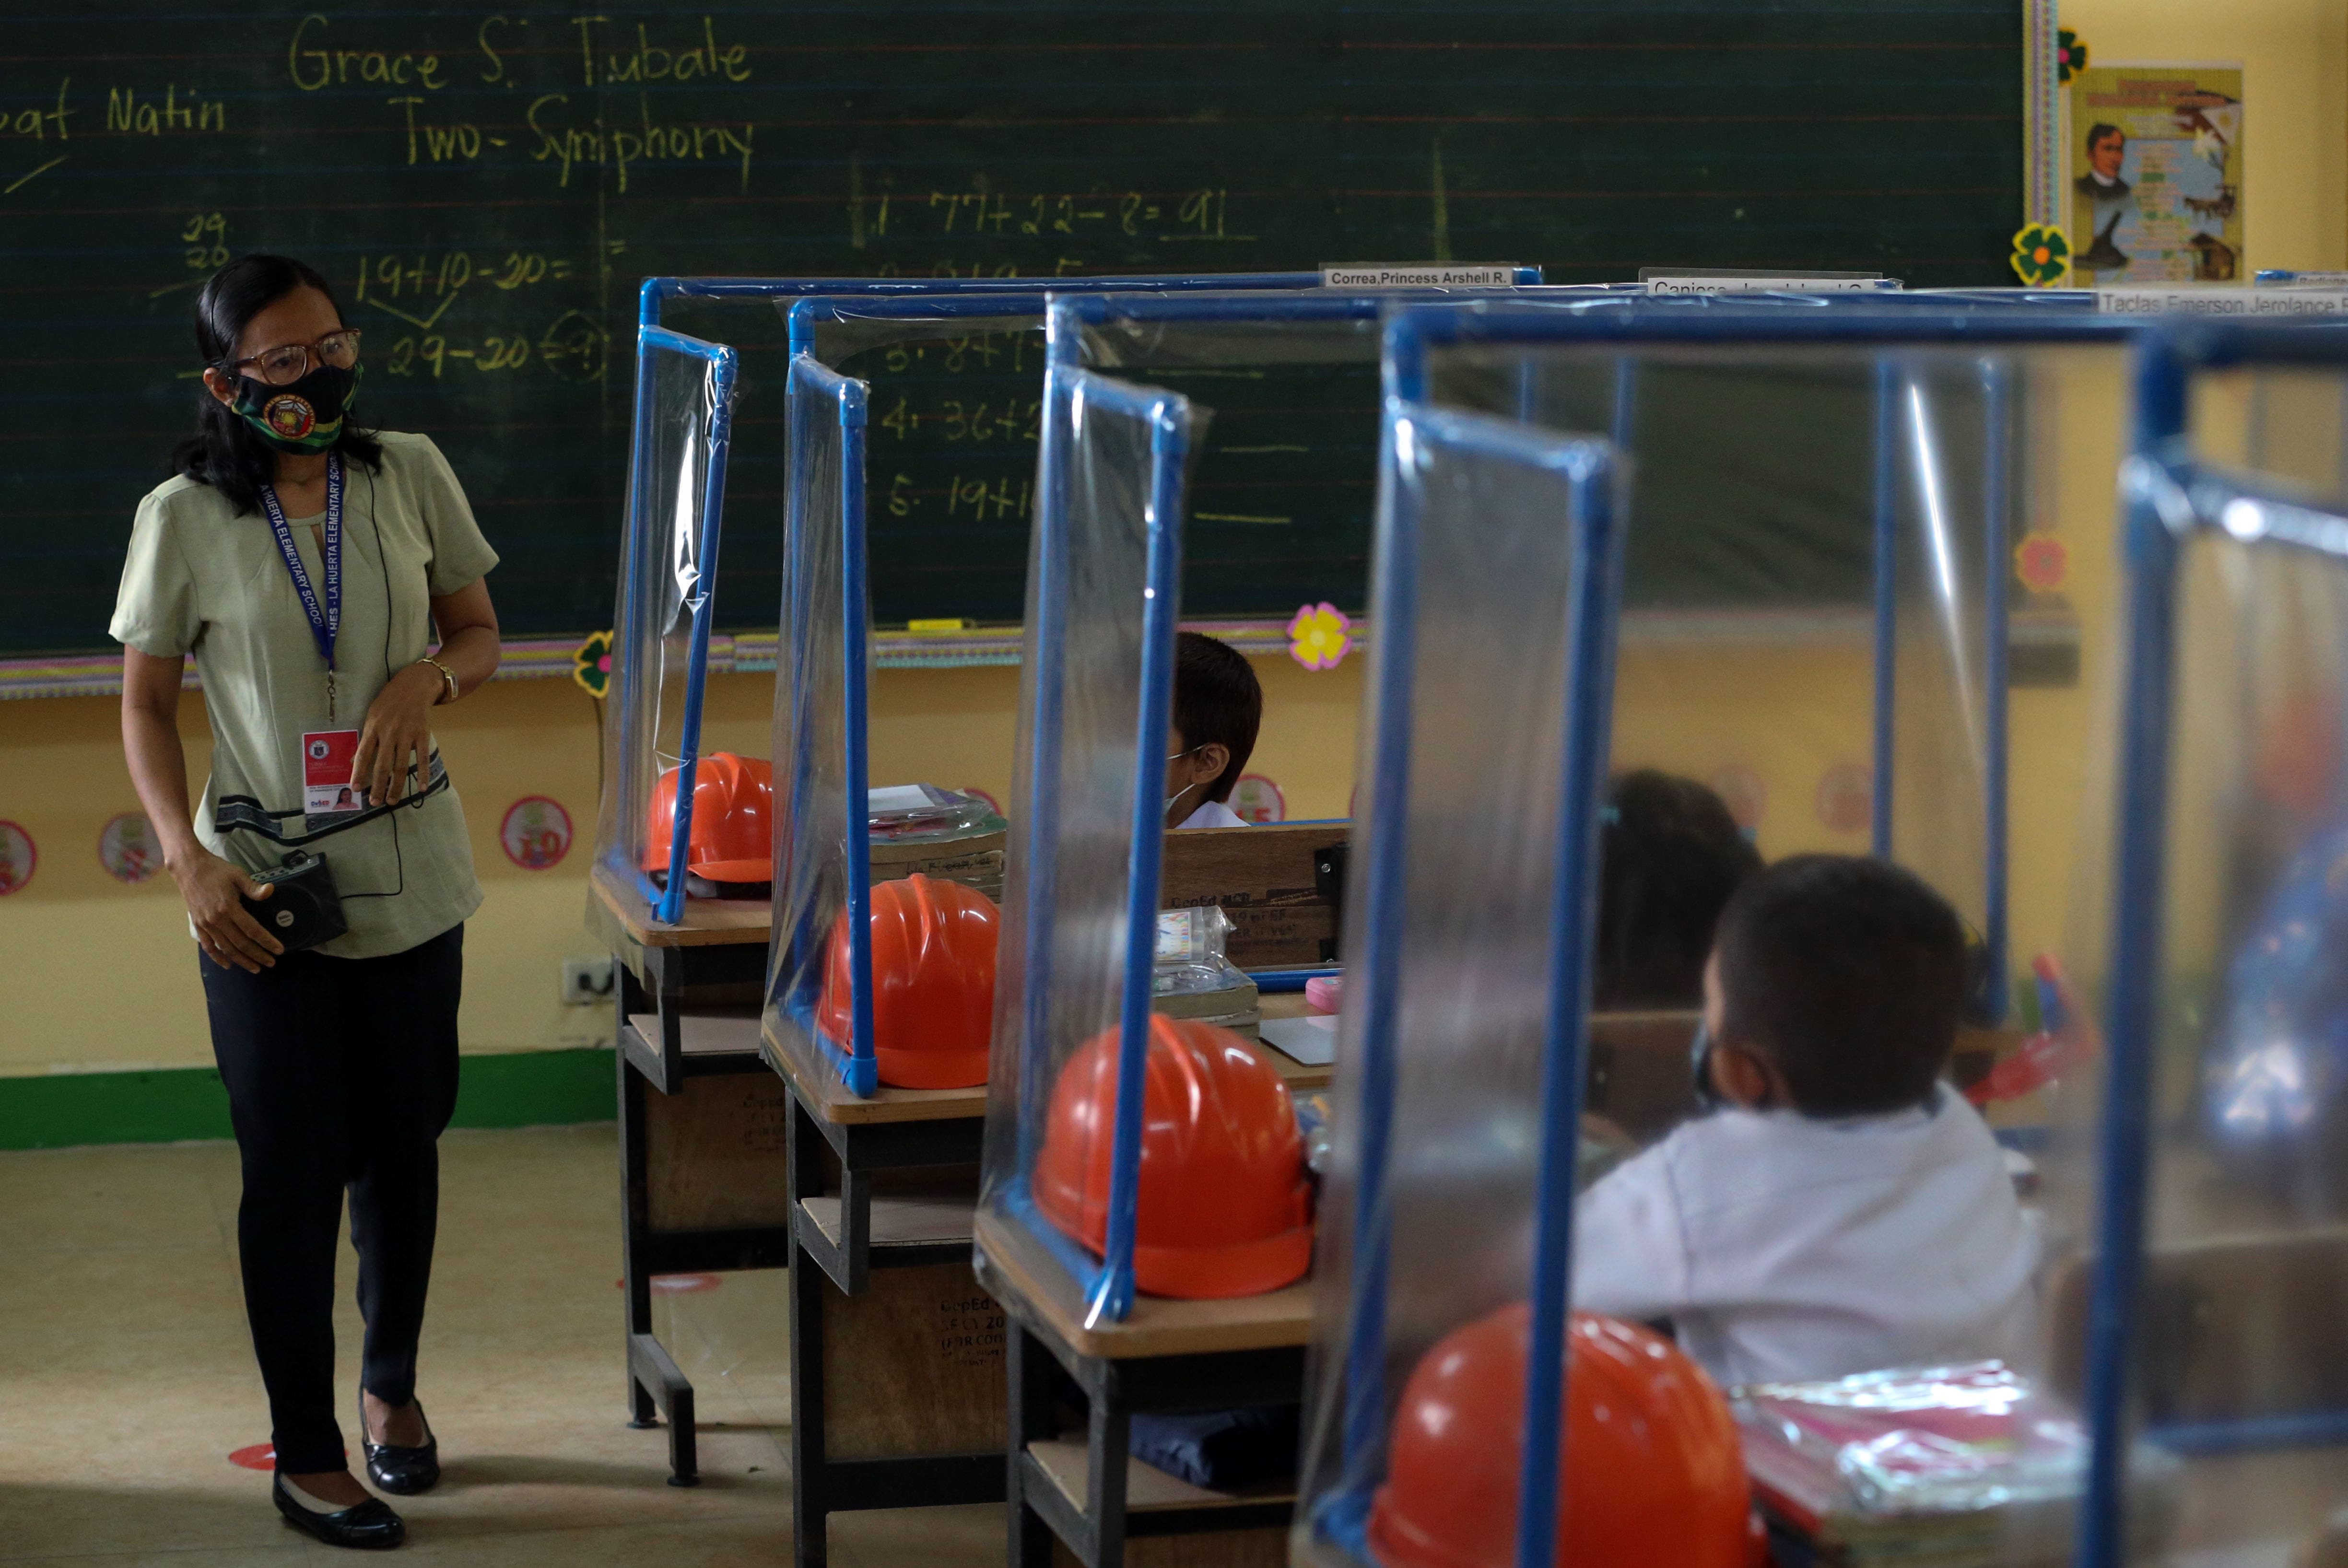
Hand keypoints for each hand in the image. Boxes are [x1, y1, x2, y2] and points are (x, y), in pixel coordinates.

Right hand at [173, 849, 283, 971]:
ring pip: (226, 948)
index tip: (279, 950)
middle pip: (240, 943)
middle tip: (271, 963)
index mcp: (229, 908)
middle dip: (257, 955)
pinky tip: (228, 964)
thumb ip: (253, 887)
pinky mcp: (198, 925)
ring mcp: (206, 924)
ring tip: (255, 967)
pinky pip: (208, 946)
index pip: (252, 930)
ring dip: (241, 960)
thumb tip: (270, 891)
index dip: (266, 941)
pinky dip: (218, 957)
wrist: (188, 867)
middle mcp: (217, 920)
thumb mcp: (237, 875)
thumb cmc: (216, 870)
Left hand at [352, 664, 440, 804]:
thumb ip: (366, 738)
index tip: (355, 789)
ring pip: (401, 766)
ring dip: (396, 786)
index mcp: (373, 728)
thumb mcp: (371, 716)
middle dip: (378, 786)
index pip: (363, 755)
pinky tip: (420, 788)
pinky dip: (422, 774)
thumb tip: (355, 761)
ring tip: (392, 800)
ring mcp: (407, 735)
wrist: (414, 686)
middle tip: (375, 802)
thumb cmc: (388, 702)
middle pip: (382, 765)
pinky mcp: (422, 735)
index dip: (359, 773)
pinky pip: (422, 758)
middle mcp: (389, 733)